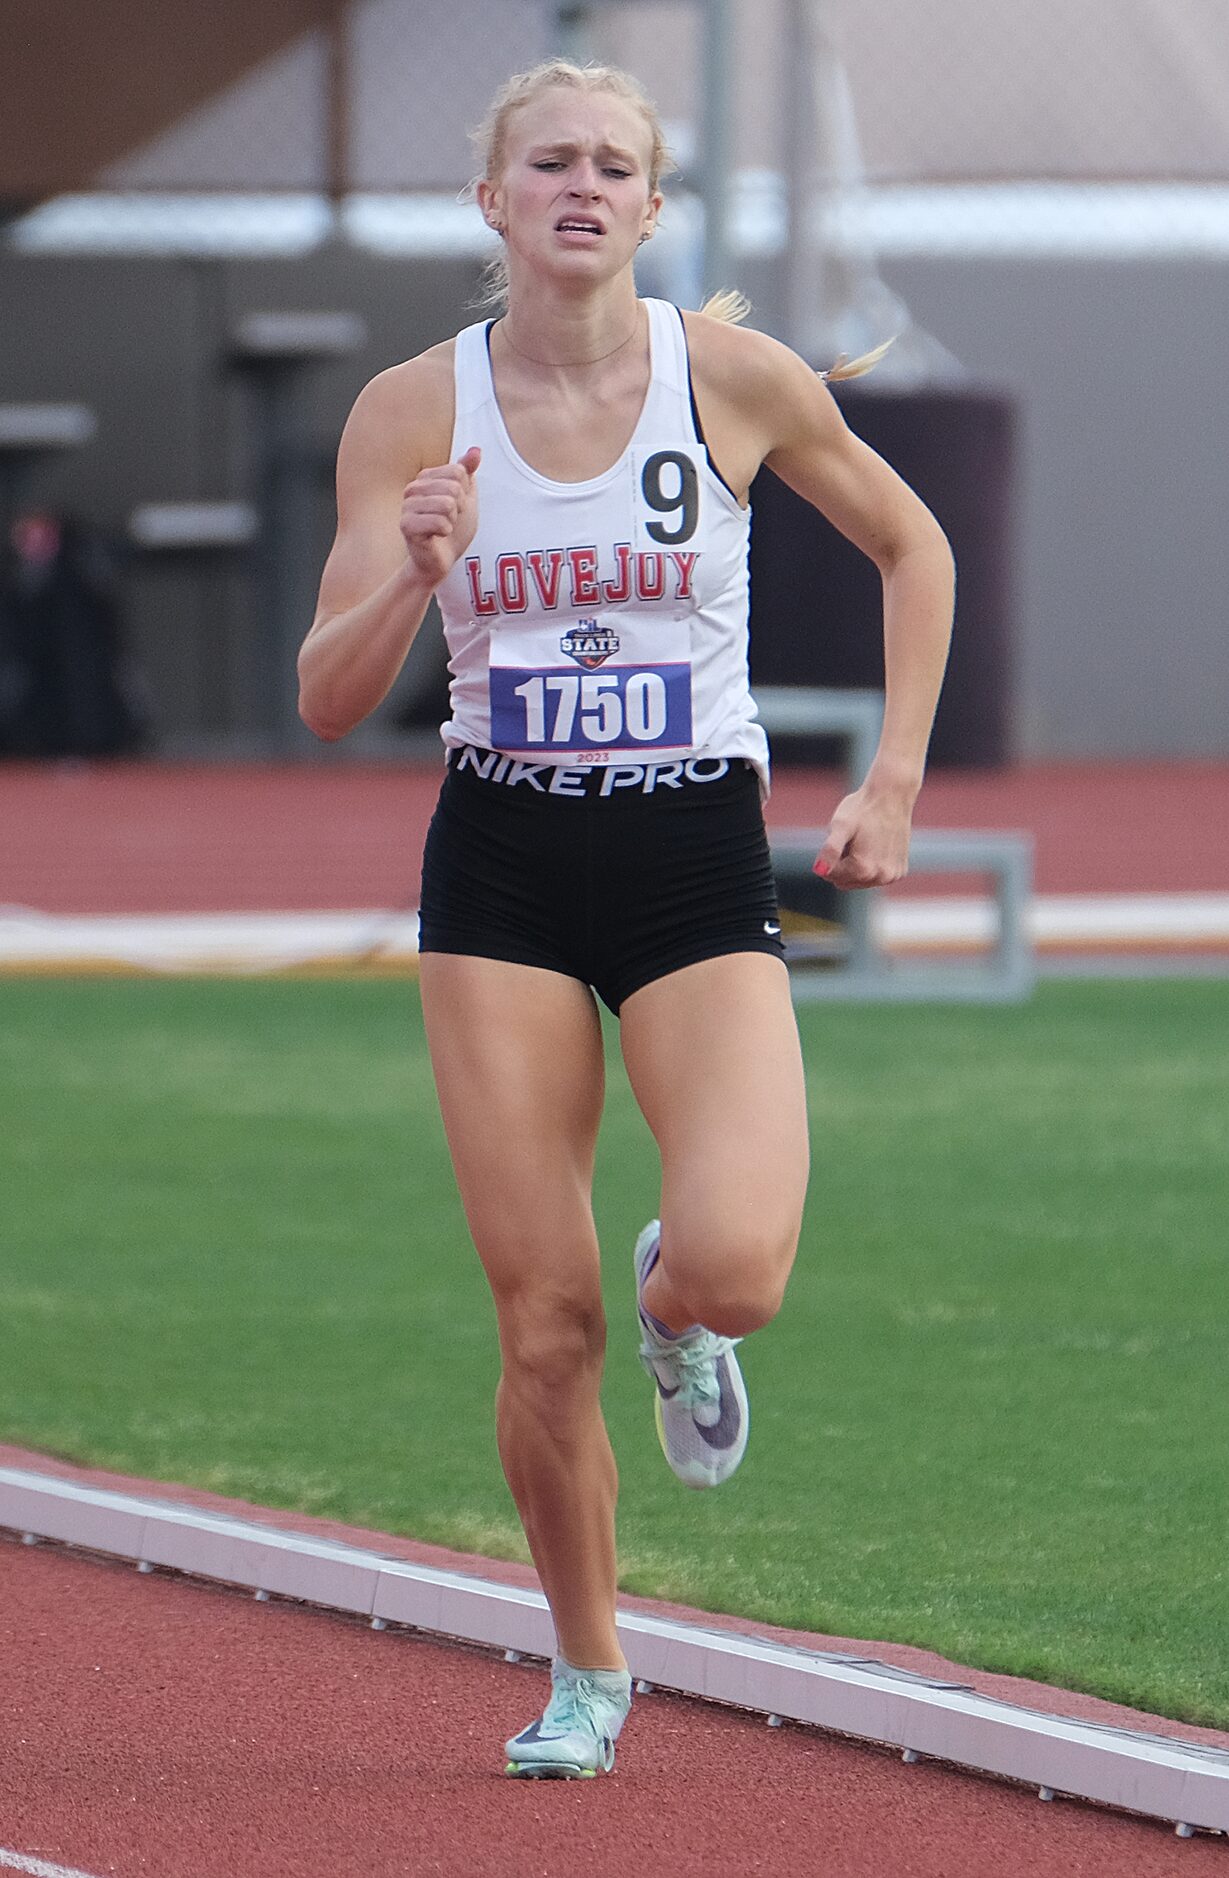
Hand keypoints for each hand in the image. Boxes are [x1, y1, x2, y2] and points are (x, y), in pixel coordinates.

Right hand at [400, 445, 480, 587]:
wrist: (441, 560)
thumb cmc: (453, 530)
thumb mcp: (466, 498)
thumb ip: (469, 473)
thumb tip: (476, 450)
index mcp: (426, 477)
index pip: (459, 471)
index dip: (465, 493)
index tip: (456, 507)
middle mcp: (413, 488)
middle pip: (453, 486)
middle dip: (459, 509)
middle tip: (450, 521)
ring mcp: (407, 505)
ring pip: (447, 504)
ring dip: (452, 522)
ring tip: (443, 528)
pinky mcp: (406, 524)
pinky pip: (439, 522)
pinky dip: (445, 532)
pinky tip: (436, 536)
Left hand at [814, 780, 913, 888]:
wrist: (891, 795)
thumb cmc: (863, 808)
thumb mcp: (840, 826)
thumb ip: (829, 850)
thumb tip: (819, 870)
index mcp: (863, 869)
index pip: (830, 875)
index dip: (829, 857)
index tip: (839, 839)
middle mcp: (880, 877)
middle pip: (845, 882)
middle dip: (843, 864)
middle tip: (852, 840)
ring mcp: (892, 876)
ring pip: (860, 880)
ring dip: (857, 865)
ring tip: (864, 841)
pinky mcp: (900, 871)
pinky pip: (876, 876)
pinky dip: (872, 864)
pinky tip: (876, 845)